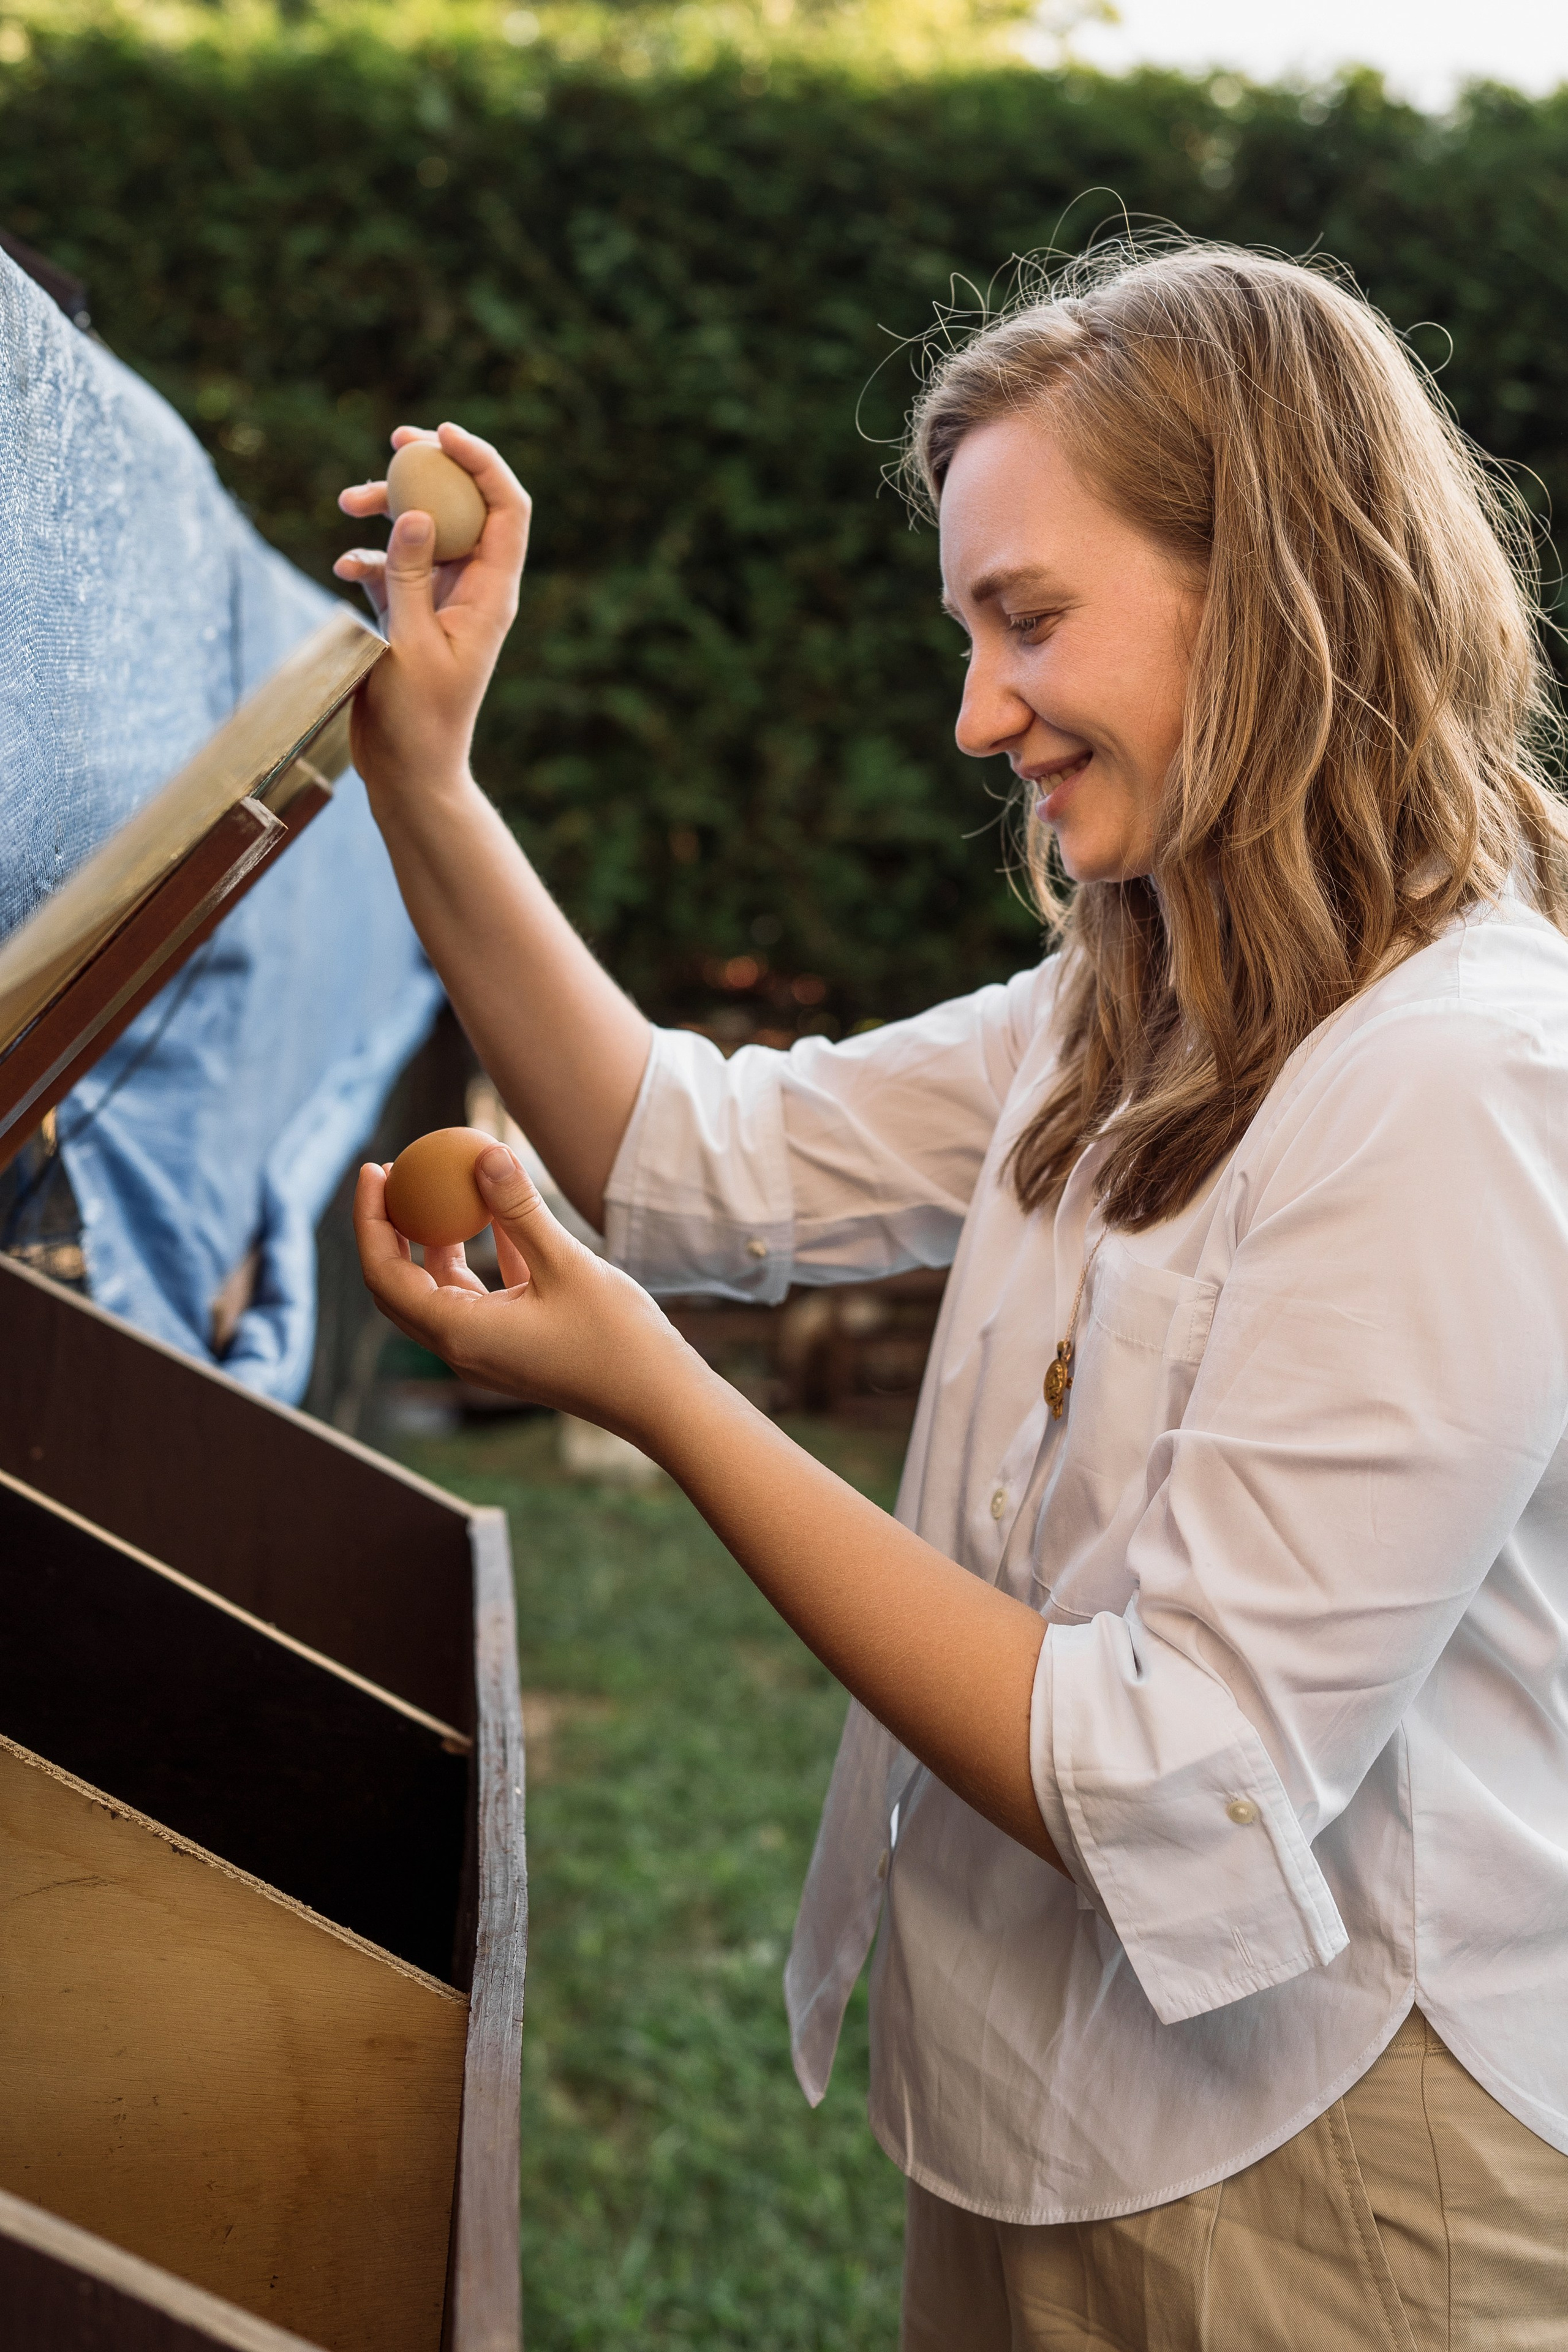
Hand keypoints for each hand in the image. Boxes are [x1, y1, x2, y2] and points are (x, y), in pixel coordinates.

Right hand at [334, 422, 530, 805]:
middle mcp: (473, 589)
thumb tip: (416, 513)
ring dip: (387, 511)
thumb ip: (410, 578)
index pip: (506, 508)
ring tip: (346, 502)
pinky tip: (342, 563)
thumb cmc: (419, 720)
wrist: (409, 771)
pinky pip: (392, 568)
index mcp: (491, 593)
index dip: (482, 461)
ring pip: (422, 532)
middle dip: (430, 470)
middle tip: (394, 440)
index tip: (440, 435)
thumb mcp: (410, 644)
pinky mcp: (410, 616)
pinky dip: (369, 558)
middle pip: (464, 507)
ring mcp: (441, 601)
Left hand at [354, 1144, 698, 1443]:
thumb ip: (520, 1208)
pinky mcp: (512, 1346)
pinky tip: (498, 1215)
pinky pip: (478, 1296)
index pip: (384, 1273)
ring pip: (438, 1289)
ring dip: (433, 1239)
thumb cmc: (616, 1339)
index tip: (375, 1167)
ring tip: (441, 1185)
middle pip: (398, 1284)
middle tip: (394, 1172)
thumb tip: (484, 1151)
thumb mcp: (567, 1263)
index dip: (370, 1218)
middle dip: (389, 1227)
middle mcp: (461, 1348)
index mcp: (460, 1334)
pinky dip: (478, 1257)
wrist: (658, 1400)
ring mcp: (486, 1351)